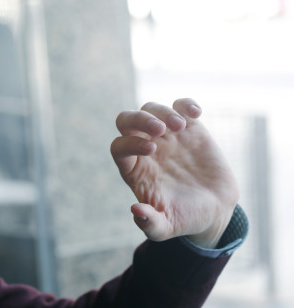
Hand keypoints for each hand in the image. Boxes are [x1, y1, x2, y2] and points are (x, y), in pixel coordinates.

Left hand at [110, 98, 238, 247]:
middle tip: (160, 129)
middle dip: (139, 120)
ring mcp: (166, 136)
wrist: (214, 210)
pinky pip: (180, 106)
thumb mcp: (166, 228)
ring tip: (181, 126)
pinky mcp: (190, 129)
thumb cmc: (183, 218)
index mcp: (134, 168)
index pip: (118, 147)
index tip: (151, 150)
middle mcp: (145, 148)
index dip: (129, 144)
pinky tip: (195, 113)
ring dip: (163, 112)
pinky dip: (185, 104)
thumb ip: (149, 223)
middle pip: (126, 121)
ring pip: (151, 109)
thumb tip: (135, 210)